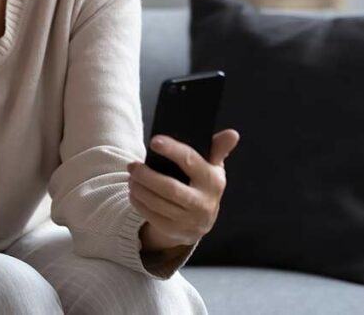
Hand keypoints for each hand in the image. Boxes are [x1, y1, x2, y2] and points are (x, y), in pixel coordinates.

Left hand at [127, 129, 239, 251]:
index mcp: (213, 181)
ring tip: (131, 177)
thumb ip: (218, 148)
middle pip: (170, 188)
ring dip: (139, 188)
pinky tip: (134, 192)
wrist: (200, 222)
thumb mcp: (213, 167)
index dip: (172, 150)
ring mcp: (189, 220)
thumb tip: (232, 134)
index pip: (191, 162)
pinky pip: (151, 216)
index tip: (154, 141)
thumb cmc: (203, 185)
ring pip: (158, 203)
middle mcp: (203, 202)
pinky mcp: (175, 230)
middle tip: (132, 166)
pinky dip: (139, 202)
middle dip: (147, 176)